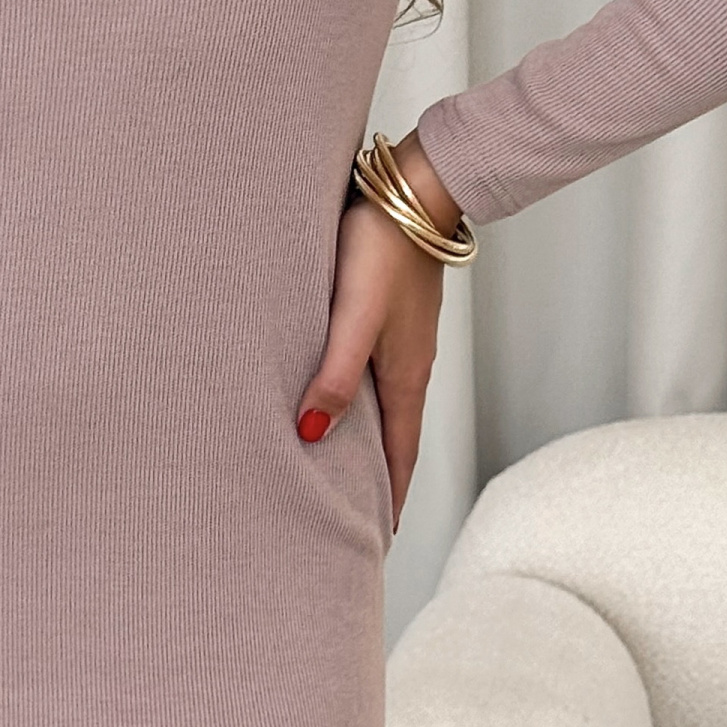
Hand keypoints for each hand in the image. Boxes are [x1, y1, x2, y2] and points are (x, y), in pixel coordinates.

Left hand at [296, 131, 460, 530]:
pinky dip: (357, 399)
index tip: (377, 540)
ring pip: (381, 405)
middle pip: (392, 439)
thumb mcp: (356, 316)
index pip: (400, 458)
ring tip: (340, 470)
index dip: (390, 501)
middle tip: (355, 519)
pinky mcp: (389, 313)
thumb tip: (313, 434)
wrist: (413, 186)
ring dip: (365, 440)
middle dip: (377, 482)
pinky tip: (337, 395)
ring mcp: (400, 340)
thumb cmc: (382, 246)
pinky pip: (373, 373)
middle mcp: (408, 365)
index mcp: (406, 377)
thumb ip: (335, 372)